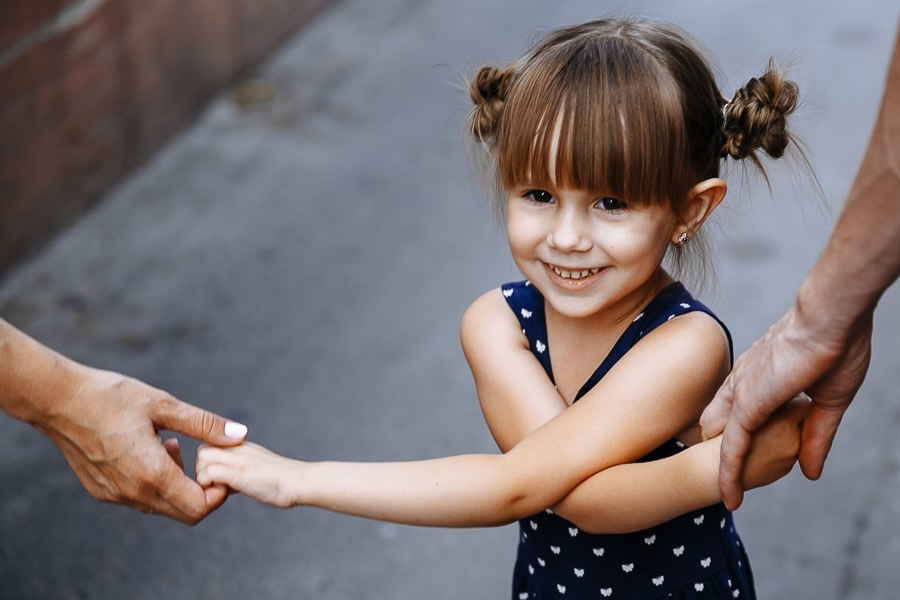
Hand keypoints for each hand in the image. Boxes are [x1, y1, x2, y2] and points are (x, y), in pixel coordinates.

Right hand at [38, 364, 247, 524]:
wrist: (56, 400)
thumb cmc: (111, 397)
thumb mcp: (164, 405)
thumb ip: (204, 424)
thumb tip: (241, 435)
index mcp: (152, 474)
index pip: (199, 508)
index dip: (218, 493)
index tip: (220, 466)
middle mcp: (132, 493)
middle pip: (184, 512)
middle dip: (201, 489)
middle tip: (201, 456)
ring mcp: (114, 495)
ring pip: (161, 506)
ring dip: (177, 484)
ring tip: (171, 445)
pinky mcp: (101, 491)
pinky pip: (139, 499)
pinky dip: (154, 482)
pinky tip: (150, 449)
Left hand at [196, 441, 300, 507]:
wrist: (300, 481)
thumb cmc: (284, 481)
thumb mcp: (259, 467)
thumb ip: (243, 467)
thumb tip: (230, 478)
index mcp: (242, 445)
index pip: (211, 446)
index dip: (211, 464)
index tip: (223, 479)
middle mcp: (238, 447)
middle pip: (202, 450)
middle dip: (204, 469)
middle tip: (220, 485)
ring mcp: (238, 459)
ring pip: (202, 458)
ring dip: (206, 477)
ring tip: (225, 489)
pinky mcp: (238, 473)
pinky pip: (209, 473)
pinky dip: (211, 485)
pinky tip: (229, 493)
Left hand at [700, 305, 872, 508]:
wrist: (831, 317)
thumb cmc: (836, 346)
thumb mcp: (827, 401)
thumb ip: (815, 437)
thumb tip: (809, 471)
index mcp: (760, 375)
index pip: (739, 410)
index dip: (735, 432)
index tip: (737, 456)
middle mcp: (743, 383)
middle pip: (722, 425)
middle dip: (718, 451)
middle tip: (720, 478)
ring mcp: (742, 394)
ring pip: (723, 440)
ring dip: (721, 467)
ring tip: (723, 497)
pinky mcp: (747, 406)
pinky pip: (733, 448)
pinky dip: (729, 474)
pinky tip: (730, 496)